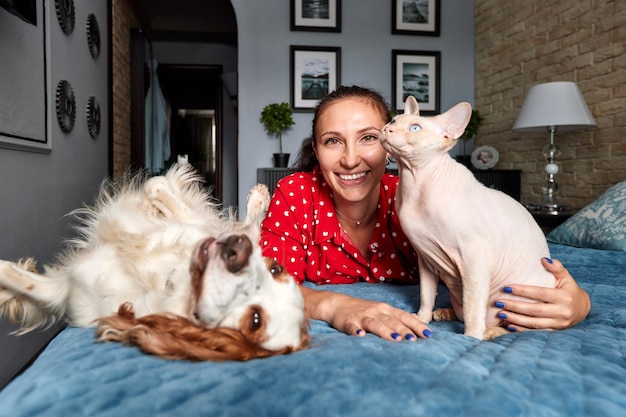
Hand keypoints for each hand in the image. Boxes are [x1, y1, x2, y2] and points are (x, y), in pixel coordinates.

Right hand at [301, 286, 432, 340]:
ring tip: (395, 339)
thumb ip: (396, 321)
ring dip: (385, 331)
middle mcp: (376, 311)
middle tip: (414, 340)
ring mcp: (361, 316)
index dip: (416, 325)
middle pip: (392, 321)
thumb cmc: (363, 311)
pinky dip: (356, 331)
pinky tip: (361, 335)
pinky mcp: (347, 322)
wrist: (337, 303)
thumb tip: (417, 333)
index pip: (404, 316)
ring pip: (375, 324)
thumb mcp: (381, 312)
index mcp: (386, 309)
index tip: (428, 335)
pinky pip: (352, 327)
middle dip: (404, 330)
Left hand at [496, 258, 590, 331]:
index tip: (506, 287)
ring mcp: (558, 324)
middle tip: (498, 302)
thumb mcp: (566, 277)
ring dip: (515, 319)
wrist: (582, 309)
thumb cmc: (569, 289)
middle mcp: (562, 312)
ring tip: (500, 313)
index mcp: (564, 297)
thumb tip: (543, 259)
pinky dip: (522, 330)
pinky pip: (536, 331)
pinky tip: (509, 325)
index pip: (540, 293)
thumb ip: (556, 268)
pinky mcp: (554, 331)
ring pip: (533, 323)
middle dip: (515, 306)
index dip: (522, 291)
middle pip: (534, 310)